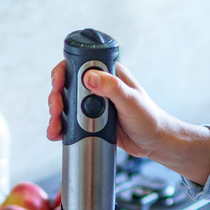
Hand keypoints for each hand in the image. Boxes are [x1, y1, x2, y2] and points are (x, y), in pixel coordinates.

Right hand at [46, 61, 209, 185]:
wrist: (154, 143)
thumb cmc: (149, 119)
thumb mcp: (131, 101)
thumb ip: (112, 88)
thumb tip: (89, 77)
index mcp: (108, 74)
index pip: (79, 65)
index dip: (63, 72)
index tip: (58, 84)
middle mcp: (98, 87)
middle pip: (67, 86)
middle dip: (56, 98)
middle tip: (56, 110)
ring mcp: (93, 105)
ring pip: (66, 105)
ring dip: (56, 115)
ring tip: (55, 128)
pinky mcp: (91, 122)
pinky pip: (71, 122)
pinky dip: (61, 128)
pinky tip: (56, 134)